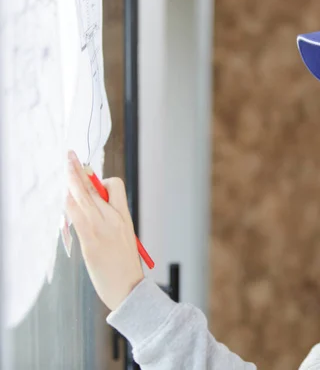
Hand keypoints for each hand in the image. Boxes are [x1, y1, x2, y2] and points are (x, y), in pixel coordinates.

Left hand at [65, 150, 143, 310]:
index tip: (92, 178)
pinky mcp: (89, 241)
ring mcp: (101, 229)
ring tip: (67, 176)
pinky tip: (67, 199)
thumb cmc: (125, 265)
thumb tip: (92, 205)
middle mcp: (114, 219)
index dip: (101, 179)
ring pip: (80, 197)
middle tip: (69, 155)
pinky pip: (75, 215)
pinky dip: (69, 203)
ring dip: (70, 185)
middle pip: (93, 187)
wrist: (129, 288)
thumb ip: (109, 220)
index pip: (114, 185)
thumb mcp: (124, 237)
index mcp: (125, 216)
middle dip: (77, 170)